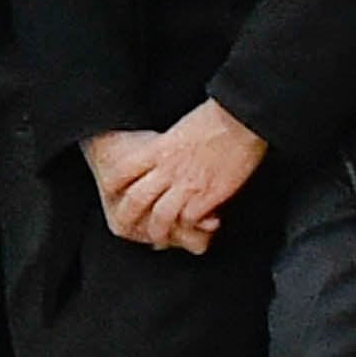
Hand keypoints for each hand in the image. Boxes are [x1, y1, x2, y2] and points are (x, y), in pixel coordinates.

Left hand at [91, 100, 267, 256]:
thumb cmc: (217, 117)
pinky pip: (189, 221)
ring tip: (161, 239)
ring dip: (159, 232)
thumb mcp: (181, 129)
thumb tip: (169, 154)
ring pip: (160, 217)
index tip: (115, 194)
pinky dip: (188, 227)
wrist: (241, 118)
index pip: (123, 170)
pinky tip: (191, 228)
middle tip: (131, 227)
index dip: (114, 185)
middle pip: (135, 200)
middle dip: (129, 218)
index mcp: (159, 149)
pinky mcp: (208, 196)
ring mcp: (187, 184)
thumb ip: (169, 147)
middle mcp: (168, 168)